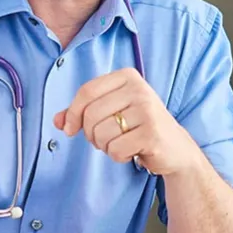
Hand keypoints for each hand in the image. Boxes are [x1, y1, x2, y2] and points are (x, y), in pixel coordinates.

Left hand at [53, 68, 200, 176]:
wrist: (175, 148)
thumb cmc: (138, 127)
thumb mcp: (111, 112)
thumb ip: (82, 113)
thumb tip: (57, 121)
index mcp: (127, 76)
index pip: (86, 91)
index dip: (72, 113)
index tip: (69, 129)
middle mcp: (139, 89)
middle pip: (90, 114)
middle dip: (90, 134)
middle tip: (103, 140)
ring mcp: (147, 110)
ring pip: (101, 133)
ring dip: (105, 146)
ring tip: (121, 143)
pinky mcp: (152, 133)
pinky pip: (115, 148)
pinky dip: (118, 156)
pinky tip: (131, 152)